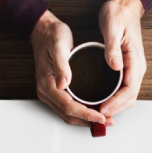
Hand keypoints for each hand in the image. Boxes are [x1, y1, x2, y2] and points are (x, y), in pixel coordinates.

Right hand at [30, 10, 107, 126]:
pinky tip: (93, 110)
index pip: (68, 107)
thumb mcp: (58, 46)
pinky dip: (81, 112)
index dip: (86, 114)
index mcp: (47, 84)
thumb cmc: (51, 36)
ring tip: (104, 119)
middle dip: (88, 121)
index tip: (101, 117)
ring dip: (85, 119)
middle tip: (107, 121)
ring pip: (68, 114)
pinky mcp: (55, 90)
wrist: (43, 30)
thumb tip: (64, 84)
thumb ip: (62, 66)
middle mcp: (47, 92)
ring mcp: (50, 93)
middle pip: (68, 115)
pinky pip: (68, 107)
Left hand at [98, 0, 145, 118]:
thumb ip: (112, 48)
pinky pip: (123, 89)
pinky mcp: (127, 68)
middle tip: (98, 116)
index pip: (129, 90)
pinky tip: (102, 101)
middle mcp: (137, 68)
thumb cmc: (118, 14)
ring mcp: (133, 69)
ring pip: (127, 96)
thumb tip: (115, 66)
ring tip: (99, 113)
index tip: (103, 109)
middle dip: (115, 109)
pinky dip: (114, 99)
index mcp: (135, 61)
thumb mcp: (112, 27)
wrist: (125, 6)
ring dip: (115, 107)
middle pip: (130, 98)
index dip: (116, 103)